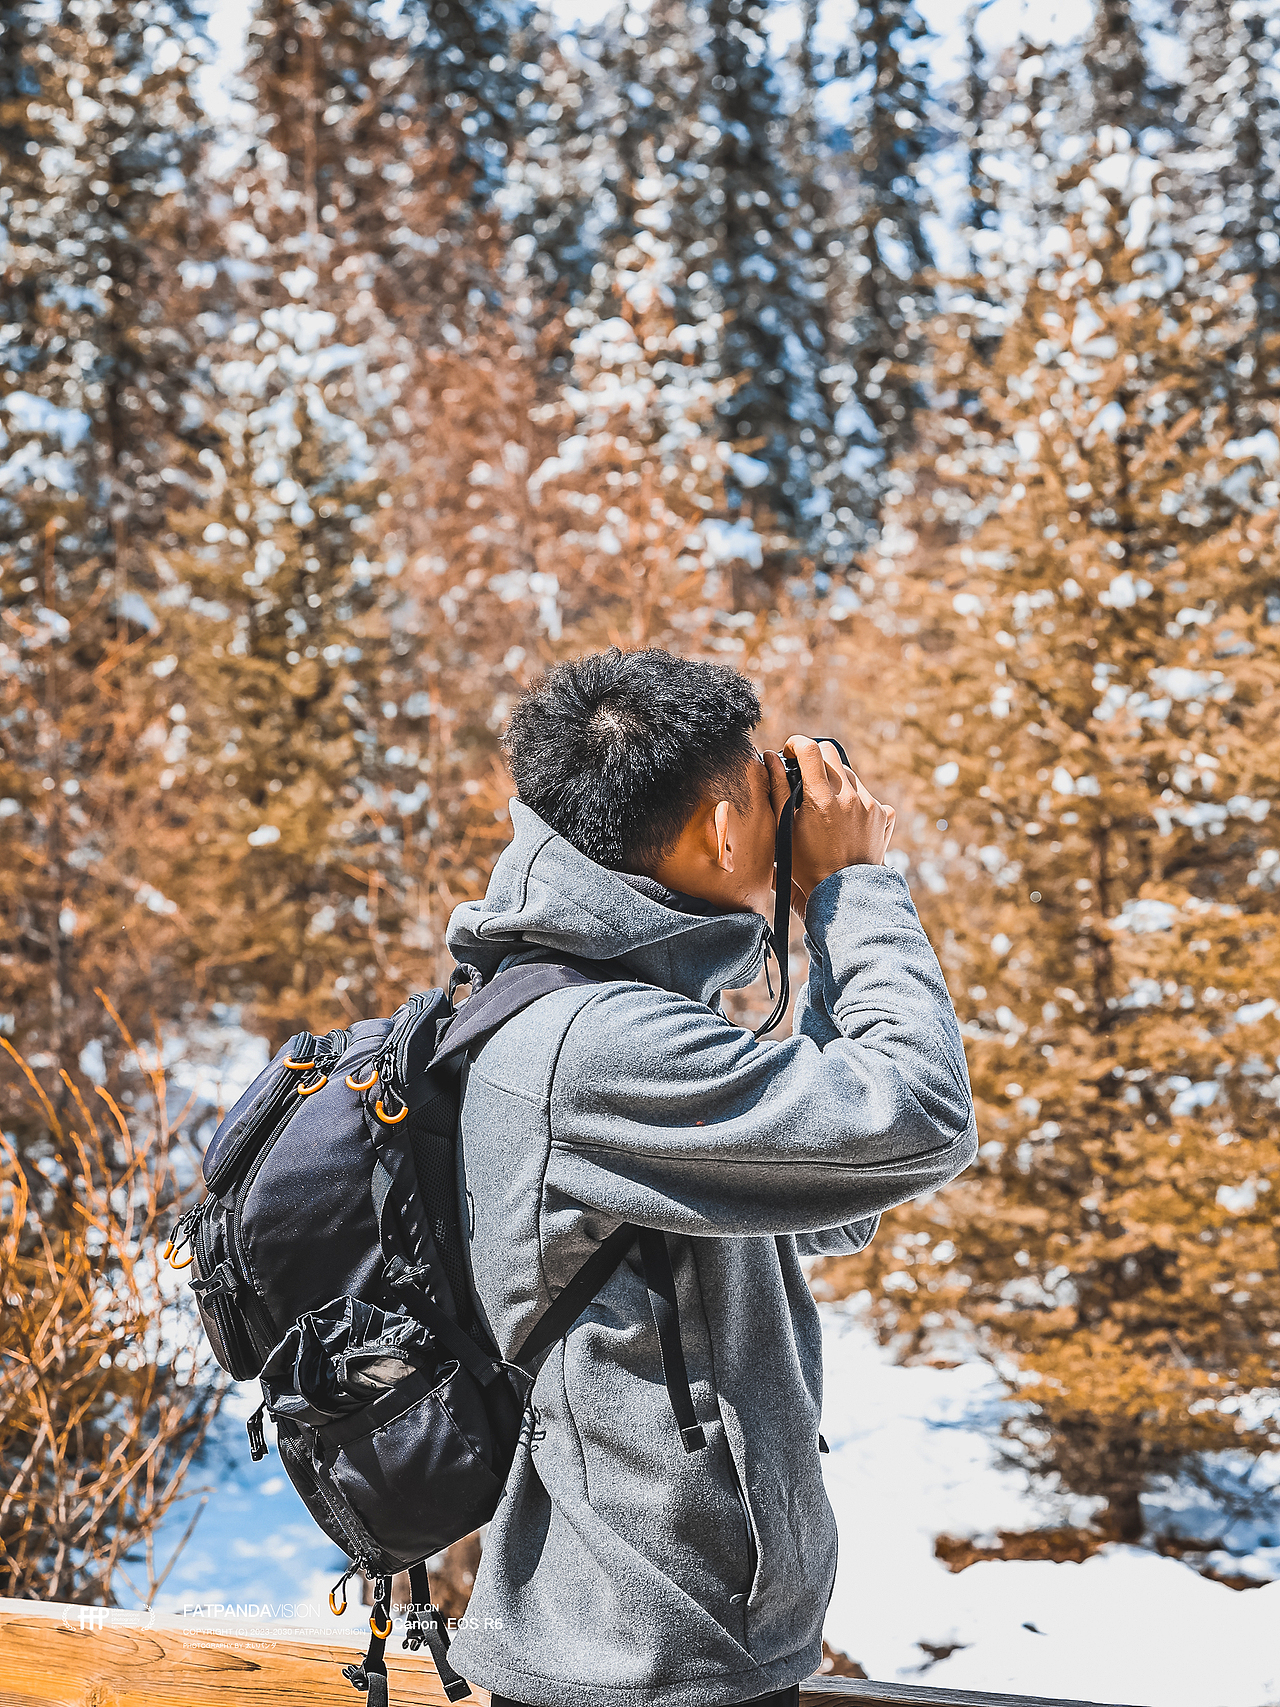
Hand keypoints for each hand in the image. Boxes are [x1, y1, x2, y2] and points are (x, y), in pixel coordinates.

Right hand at [779, 737, 894, 907]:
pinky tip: (844, 821)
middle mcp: (850, 796)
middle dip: (814, 758)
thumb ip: (776, 789)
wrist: (844, 893)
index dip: (795, 744)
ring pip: (849, 774)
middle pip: (831, 753)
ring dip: (834, 781)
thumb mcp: (784, 828)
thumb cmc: (806, 865)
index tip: (789, 753)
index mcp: (821, 798)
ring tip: (824, 807)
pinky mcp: (884, 814)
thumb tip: (770, 757)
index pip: (809, 749)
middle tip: (804, 777)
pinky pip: (867, 795)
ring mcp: (870, 804)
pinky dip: (854, 800)